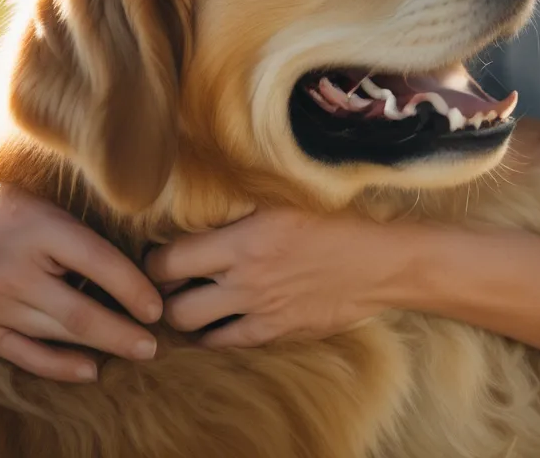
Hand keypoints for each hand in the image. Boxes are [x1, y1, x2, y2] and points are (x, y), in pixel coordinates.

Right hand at [0, 185, 162, 381]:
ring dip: (101, 347)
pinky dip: (60, 366)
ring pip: (57, 334)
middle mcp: (12, 270)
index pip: (98, 261)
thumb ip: (85, 229)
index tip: (158, 307)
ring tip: (137, 351)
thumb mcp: (48, 204)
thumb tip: (143, 258)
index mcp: (38, 228)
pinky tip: (91, 370)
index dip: (133, 287)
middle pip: (78, 312)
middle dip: (122, 332)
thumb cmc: (12, 209)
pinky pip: (25, 355)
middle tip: (154, 344)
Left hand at [146, 208, 405, 348]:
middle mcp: (246, 277)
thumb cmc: (342, 217)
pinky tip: (217, 321)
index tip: (158, 251)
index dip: (155, 259)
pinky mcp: (277, 331)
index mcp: (247, 237)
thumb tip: (208, 196)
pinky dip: (213, 335)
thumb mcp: (291, 196)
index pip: (171, 259)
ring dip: (185, 315)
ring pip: (193, 327)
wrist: (384, 260)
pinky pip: (225, 343)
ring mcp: (260, 309)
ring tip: (189, 300)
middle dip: (163, 292)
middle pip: (174, 302)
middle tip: (169, 280)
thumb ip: (247, 201)